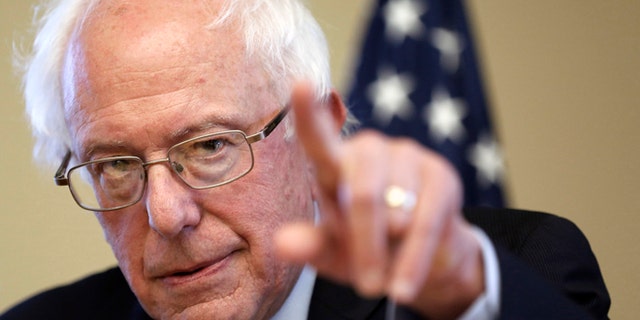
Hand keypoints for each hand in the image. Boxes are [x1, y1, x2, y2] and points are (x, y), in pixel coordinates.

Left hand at [275, 83, 484, 318]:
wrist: (420, 262)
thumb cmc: (367, 251)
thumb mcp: (335, 254)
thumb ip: (311, 246)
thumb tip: (282, 243)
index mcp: (335, 166)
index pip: (319, 140)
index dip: (308, 113)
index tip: (299, 84)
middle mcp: (370, 151)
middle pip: (362, 193)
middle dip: (364, 246)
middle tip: (364, 287)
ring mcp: (408, 157)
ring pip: (395, 211)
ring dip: (389, 256)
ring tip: (385, 279)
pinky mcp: (441, 175)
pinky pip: (425, 223)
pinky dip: (413, 261)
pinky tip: (404, 285)